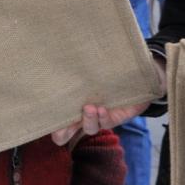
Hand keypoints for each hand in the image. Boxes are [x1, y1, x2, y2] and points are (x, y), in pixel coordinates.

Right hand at [51, 57, 166, 145]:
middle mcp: (83, 115)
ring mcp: (99, 118)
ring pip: (89, 128)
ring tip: (89, 107)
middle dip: (62, 134)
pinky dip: (103, 116)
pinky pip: (107, 122)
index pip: (55, 120)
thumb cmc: (107, 67)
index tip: (46, 118)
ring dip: (87, 120)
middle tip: (60, 130)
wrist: (137, 73)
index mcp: (72, 105)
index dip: (49, 124)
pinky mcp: (117, 118)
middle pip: (65, 134)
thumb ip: (78, 64)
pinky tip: (102, 108)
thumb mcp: (91, 67)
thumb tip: (59, 50)